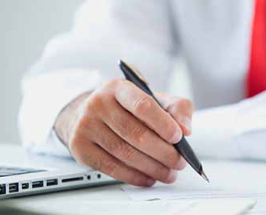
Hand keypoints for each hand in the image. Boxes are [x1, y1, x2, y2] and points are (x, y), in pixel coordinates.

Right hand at [54, 79, 192, 186]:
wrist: (91, 115)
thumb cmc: (128, 108)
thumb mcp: (155, 99)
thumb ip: (177, 109)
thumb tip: (186, 129)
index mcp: (118, 88)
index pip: (142, 104)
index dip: (162, 123)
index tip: (179, 137)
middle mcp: (98, 103)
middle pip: (135, 133)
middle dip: (163, 152)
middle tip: (179, 162)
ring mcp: (85, 126)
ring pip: (125, 153)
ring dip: (152, 168)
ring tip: (168, 173)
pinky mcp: (80, 147)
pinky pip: (111, 167)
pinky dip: (134, 177)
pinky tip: (149, 178)